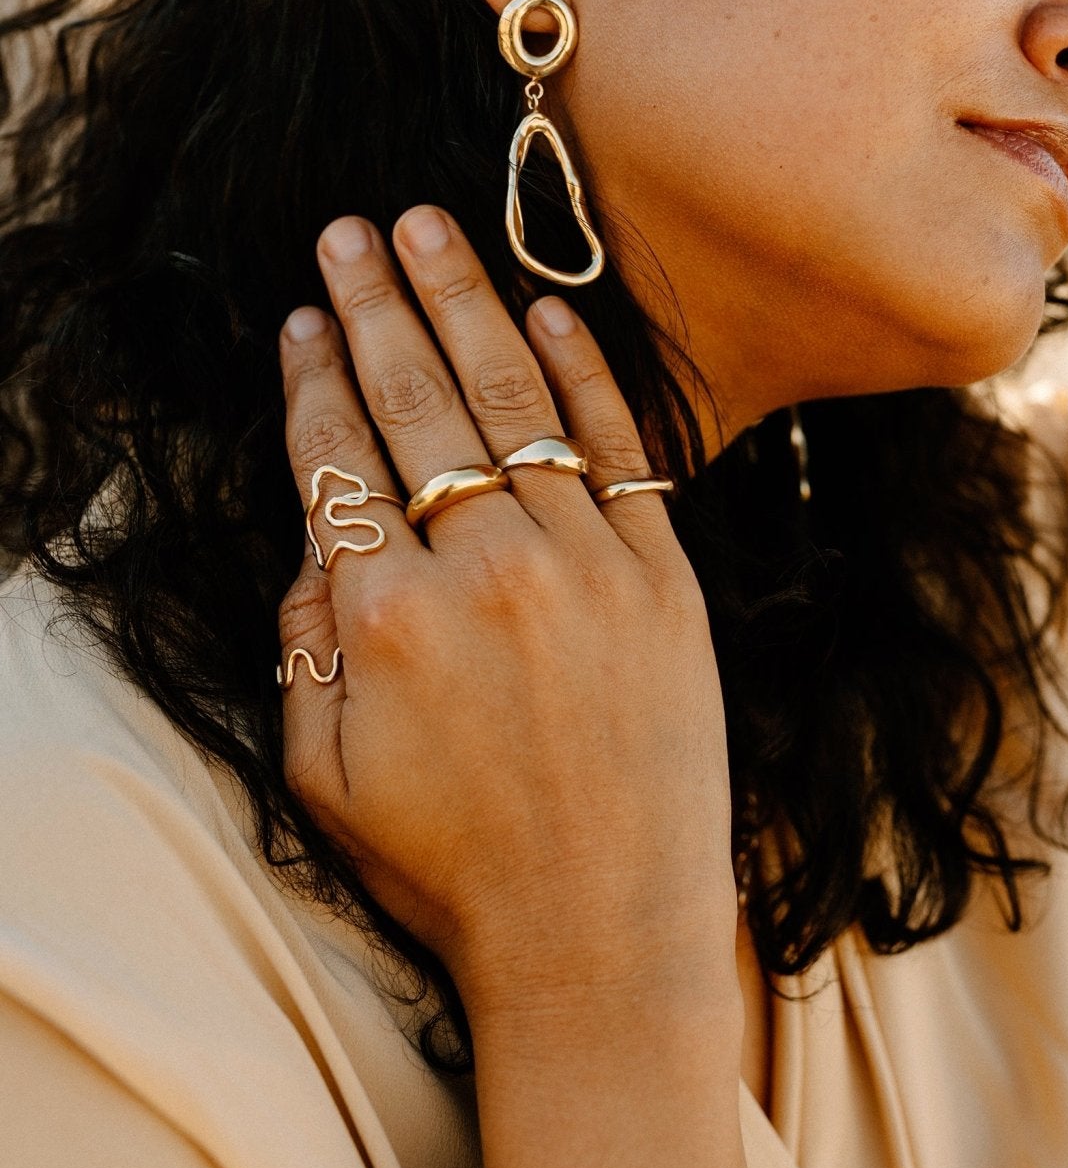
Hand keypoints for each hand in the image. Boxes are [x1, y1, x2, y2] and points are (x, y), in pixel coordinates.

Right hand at [276, 206, 738, 1042]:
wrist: (602, 938)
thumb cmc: (453, 871)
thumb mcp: (323, 780)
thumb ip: (302, 652)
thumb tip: (317, 546)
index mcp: (382, 619)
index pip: (335, 459)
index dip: (312, 379)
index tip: (302, 319)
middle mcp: (481, 572)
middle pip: (414, 403)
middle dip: (373, 305)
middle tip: (349, 230)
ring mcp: (583, 567)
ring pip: (514, 403)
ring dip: (466, 304)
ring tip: (429, 229)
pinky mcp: (664, 581)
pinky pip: (622, 449)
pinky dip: (586, 372)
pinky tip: (550, 310)